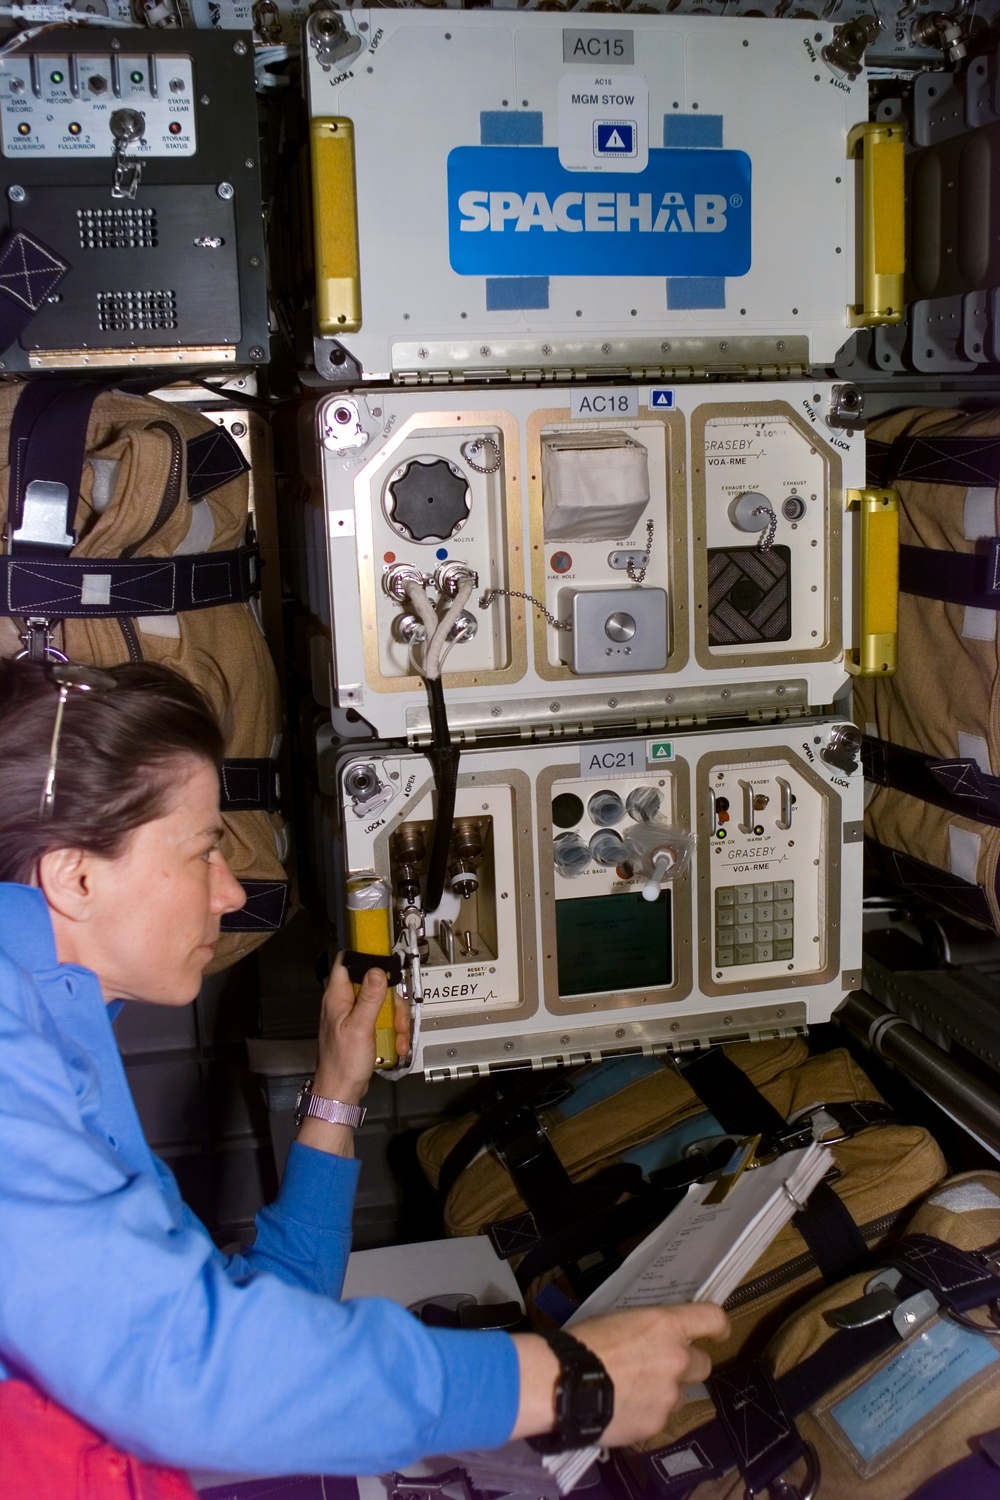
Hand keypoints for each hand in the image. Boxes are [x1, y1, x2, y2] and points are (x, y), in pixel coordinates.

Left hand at [311, 953, 409, 1105]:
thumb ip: (370, 998)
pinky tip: (397, 1044)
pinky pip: (383, 1020)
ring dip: (396, 1019)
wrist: (341, 1092)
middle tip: (397, 1017)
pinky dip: (393, 1031)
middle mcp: (345, 1003)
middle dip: (391, 1000)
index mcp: (338, 997)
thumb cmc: (343, 1063)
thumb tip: (377, 970)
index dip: (364, 955)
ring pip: (382, 1003)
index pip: (346, 962)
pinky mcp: (363, 1029)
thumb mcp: (360, 1028)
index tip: (384, 957)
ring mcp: (355, 1016)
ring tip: (399, 1036)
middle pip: (374, 984)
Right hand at [510, 1303, 729, 1448]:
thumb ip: (646, 1331)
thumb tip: (650, 1341)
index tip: (719, 1332)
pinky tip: (623, 1409)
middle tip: (662, 1367)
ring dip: (664, 1391)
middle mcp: (676, 1359)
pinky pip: (660, 1416)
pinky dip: (647, 1413)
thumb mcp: (618, 1320)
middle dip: (686, 1365)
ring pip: (679, 1394)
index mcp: (666, 1326)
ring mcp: (669, 1395)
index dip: (719, 1325)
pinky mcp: (657, 1423)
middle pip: (703, 1364)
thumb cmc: (585, 1343)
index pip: (711, 1319)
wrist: (565, 1384)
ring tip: (632, 1391)